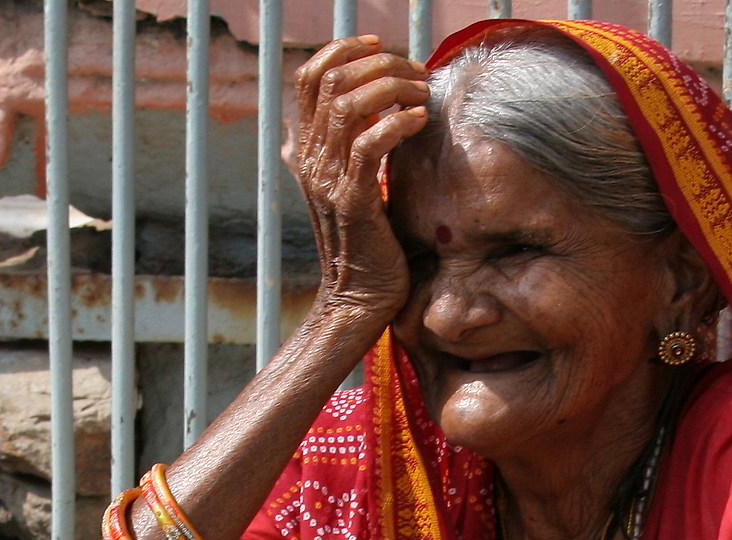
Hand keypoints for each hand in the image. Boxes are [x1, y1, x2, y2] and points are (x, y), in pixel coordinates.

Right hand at [294, 37, 429, 333]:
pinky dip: (397, 123)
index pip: (310, 77)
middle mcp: (311, 160)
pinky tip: (419, 121)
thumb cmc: (369, 244)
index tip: (381, 48)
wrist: (359, 299)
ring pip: (348, 104)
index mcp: (308, 151)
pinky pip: (369, 144)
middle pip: (332, 81)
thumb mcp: (353, 188)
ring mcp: (328, 180)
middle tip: (416, 73)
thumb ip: (351, 151)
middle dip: (379, 65)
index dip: (343, 51)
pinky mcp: (353, 202)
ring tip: (422, 94)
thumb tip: (370, 116)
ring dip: (392, 88)